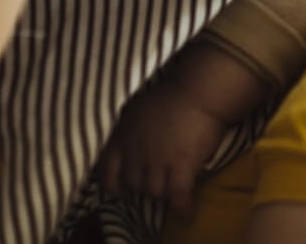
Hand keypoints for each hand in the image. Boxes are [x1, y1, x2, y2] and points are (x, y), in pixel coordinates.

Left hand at [96, 77, 228, 216]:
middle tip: (158, 181)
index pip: (107, 172)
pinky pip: (178, 196)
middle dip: (145, 185)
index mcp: (122, 138)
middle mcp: (136, 154)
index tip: (120, 190)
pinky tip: (185, 213)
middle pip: (135, 184)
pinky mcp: (181, 166)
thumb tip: (131, 142)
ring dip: (164, 193)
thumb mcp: (138, 109)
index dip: (113, 185)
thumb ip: (130, 129)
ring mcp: (158, 162)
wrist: (198, 92)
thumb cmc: (171, 95)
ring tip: (173, 190)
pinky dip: (182, 207)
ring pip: (155, 192)